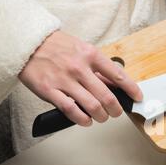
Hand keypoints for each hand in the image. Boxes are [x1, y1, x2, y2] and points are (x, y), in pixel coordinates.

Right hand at [19, 31, 142, 126]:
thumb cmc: (56, 47)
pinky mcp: (50, 91)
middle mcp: (79, 68)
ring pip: (92, 107)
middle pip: (107, 97)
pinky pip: (72, 111)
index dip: (132, 89)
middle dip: (116, 110)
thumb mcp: (82, 49)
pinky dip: (83, 120)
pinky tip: (86, 120)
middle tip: (116, 113)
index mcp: (90, 55)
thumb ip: (98, 67)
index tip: (137, 97)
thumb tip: (116, 83)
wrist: (27, 43)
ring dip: (101, 117)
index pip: (118, 75)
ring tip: (102, 117)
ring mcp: (65, 80)